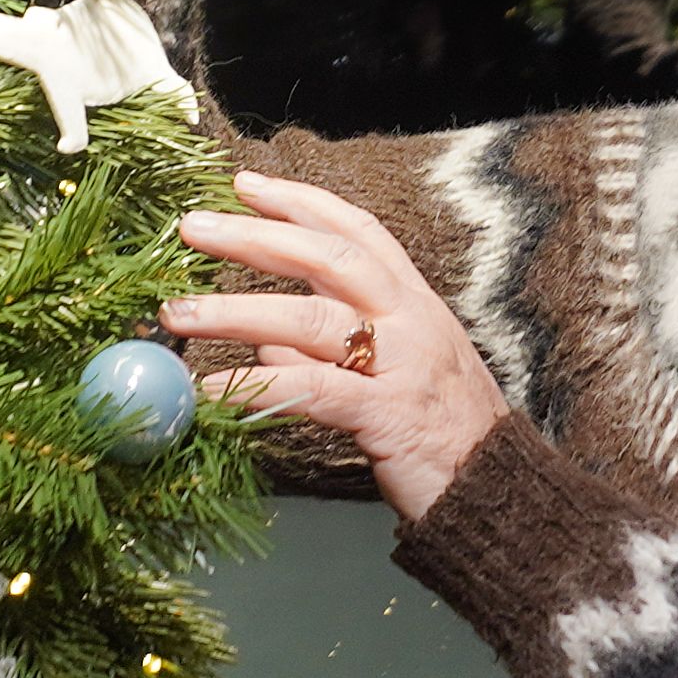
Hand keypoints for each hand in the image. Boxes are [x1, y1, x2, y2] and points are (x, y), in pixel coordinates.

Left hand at [164, 171, 503, 518]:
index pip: (357, 232)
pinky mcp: (388, 415)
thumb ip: (333, 353)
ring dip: (235, 311)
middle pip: (327, 258)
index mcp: (415, 304)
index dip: (301, 202)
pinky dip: (254, 387)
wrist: (499, 493)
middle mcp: (412, 321)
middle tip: (192, 226)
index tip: (246, 184)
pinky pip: (310, 391)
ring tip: (177, 313)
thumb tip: (266, 345)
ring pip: (310, 320)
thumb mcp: (396, 377)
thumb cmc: (446, 436)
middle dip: (255, 236)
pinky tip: (209, 390)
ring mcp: (403, 365)